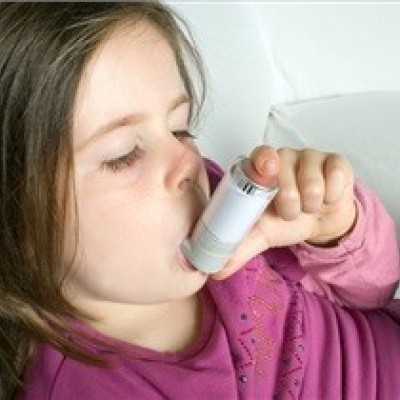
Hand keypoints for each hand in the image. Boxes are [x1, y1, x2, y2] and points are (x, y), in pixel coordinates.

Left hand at [212, 145, 355, 279]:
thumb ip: (239, 248)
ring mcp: (310, 156)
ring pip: (312, 179)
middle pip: (286, 171)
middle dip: (290, 201)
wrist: (319, 222)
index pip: (261, 154)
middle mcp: (284, 157)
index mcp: (261, 169)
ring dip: (311, 202)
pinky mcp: (336, 161)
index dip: (263, 161)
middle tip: (290, 213)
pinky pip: (337, 175)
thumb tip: (215, 272)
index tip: (266, 171)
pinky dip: (332, 195)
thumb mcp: (262, 234)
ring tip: (308, 206)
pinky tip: (327, 198)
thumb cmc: (286, 220)